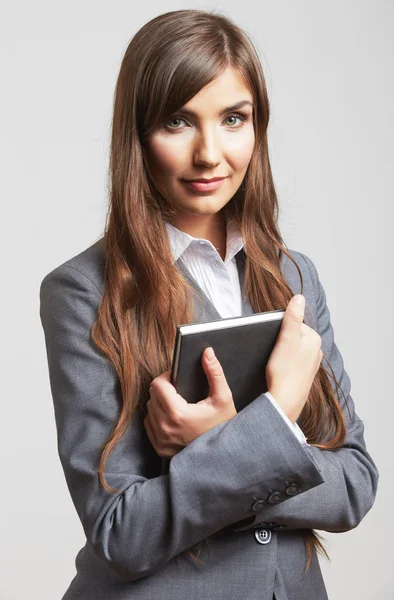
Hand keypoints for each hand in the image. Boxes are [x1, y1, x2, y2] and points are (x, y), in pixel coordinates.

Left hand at [143, 347, 236, 457]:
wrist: (223, 456)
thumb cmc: (224, 426)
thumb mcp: (223, 398)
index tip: (176, 379)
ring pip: (149, 409)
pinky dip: (157, 418)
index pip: (157, 385)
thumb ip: (214, 373)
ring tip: (177, 405)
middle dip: (163, 389)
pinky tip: (172, 418)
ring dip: (159, 403)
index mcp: (178, 413)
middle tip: (179, 392)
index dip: (166, 378)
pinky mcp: (159, 448)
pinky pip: (149, 424)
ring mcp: (160, 439)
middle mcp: (165, 427)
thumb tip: (207, 352)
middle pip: (152, 396)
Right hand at [266, 294, 322, 422]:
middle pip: (292, 337)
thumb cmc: (284, 371)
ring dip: (281, 354)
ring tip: (275, 363)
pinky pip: (291, 364)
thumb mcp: (286, 339)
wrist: (284, 401)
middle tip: (272, 352)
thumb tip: (300, 297)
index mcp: (314, 339)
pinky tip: (277, 372)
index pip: (293, 323)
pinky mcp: (303, 376)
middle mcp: (316, 351)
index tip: (273, 340)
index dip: (279, 330)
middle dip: (280, 342)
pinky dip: (283, 366)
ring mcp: (311, 365)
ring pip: (291, 351)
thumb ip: (293, 317)